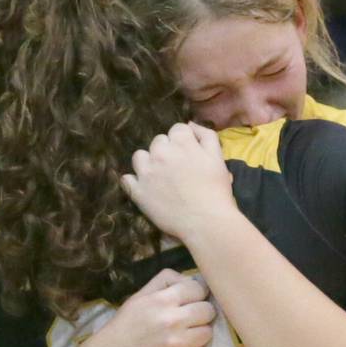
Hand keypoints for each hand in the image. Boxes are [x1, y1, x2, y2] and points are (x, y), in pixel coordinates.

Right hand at [91, 269, 215, 346]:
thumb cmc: (125, 324)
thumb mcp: (140, 295)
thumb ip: (165, 281)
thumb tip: (190, 279)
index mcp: (163, 300)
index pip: (198, 288)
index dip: (197, 293)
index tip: (192, 299)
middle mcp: (173, 320)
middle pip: (208, 310)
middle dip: (202, 311)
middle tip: (192, 316)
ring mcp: (178, 343)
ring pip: (208, 331)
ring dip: (200, 331)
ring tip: (188, 332)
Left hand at [121, 122, 235, 241]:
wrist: (207, 221)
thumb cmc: (217, 190)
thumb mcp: (219, 157)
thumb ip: (206, 135)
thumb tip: (190, 124)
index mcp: (181, 142)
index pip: (177, 130)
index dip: (184, 141)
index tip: (189, 155)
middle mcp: (160, 153)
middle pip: (158, 142)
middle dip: (167, 151)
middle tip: (178, 169)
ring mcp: (146, 172)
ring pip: (139, 156)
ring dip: (148, 163)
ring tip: (160, 177)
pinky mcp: (138, 191)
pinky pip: (126, 179)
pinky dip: (133, 181)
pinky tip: (145, 187)